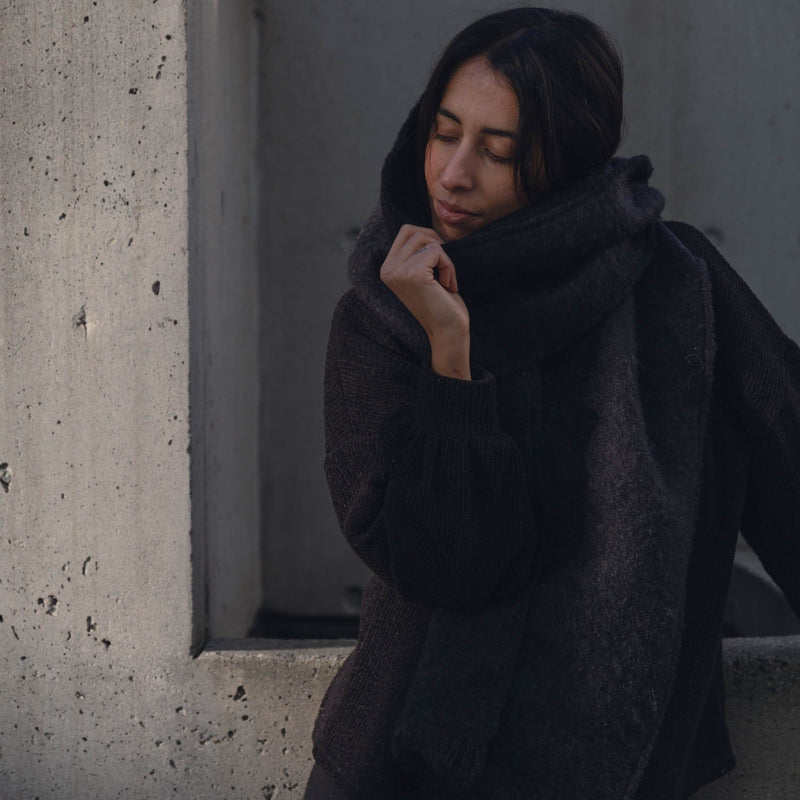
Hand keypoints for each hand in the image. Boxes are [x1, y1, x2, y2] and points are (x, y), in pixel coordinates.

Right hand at [379, 225, 469, 342]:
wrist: (448, 331)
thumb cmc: (441, 303)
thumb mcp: (424, 273)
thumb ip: (417, 253)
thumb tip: (426, 227)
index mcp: (387, 269)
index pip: (406, 231)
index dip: (429, 239)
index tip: (438, 262)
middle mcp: (387, 270)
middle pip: (416, 231)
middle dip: (437, 245)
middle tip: (445, 268)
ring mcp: (398, 272)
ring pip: (427, 240)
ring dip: (445, 257)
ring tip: (445, 279)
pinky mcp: (413, 275)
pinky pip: (437, 251)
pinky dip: (449, 266)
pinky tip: (447, 285)